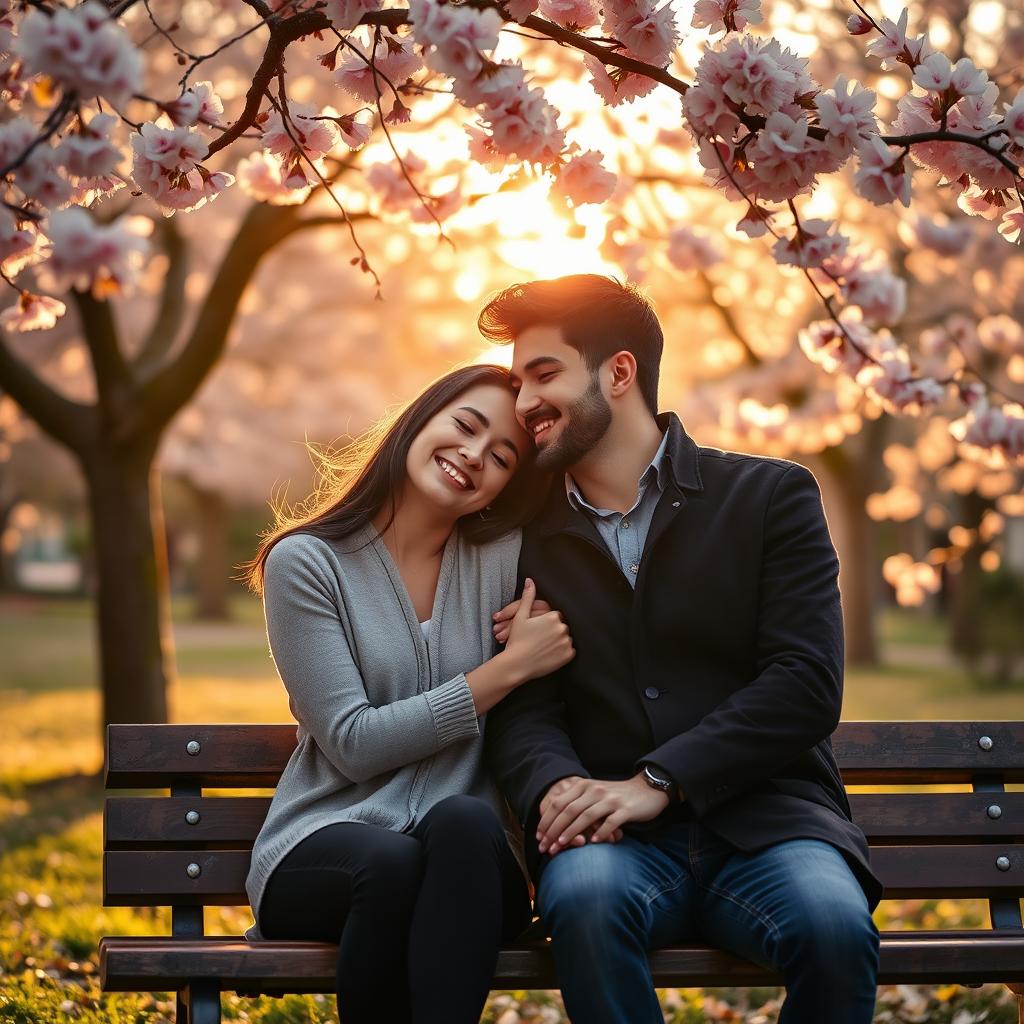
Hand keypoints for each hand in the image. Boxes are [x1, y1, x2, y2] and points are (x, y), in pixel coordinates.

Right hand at [502, 579, 574, 682]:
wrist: (517, 664)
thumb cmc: (517, 640)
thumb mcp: (520, 616)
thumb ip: (528, 597)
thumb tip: (530, 581)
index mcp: (553, 616)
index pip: (555, 618)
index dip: (546, 624)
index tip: (538, 631)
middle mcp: (563, 628)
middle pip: (561, 628)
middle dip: (552, 633)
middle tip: (540, 641)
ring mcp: (566, 642)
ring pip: (565, 639)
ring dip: (557, 642)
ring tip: (544, 648)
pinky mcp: (568, 656)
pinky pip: (569, 652)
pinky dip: (561, 653)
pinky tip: (550, 654)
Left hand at [537, 773, 668, 854]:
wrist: (646, 790)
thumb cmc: (616, 797)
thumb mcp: (593, 795)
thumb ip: (576, 805)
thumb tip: (554, 827)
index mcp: (584, 786)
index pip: (558, 803)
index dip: (546, 820)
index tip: (539, 837)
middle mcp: (594, 790)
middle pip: (568, 811)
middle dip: (554, 830)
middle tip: (545, 847)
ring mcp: (610, 799)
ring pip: (586, 816)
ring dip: (571, 833)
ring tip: (561, 846)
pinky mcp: (625, 809)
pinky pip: (610, 822)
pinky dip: (601, 832)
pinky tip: (593, 843)